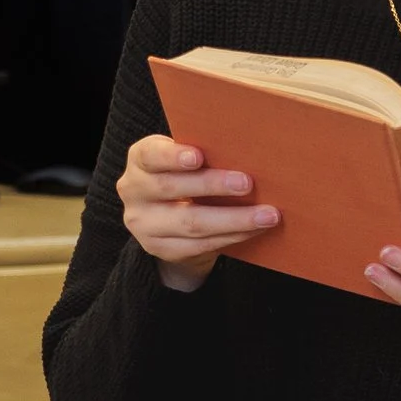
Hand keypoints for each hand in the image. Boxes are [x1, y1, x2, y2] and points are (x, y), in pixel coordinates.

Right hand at [117, 133, 276, 291]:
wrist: (169, 221)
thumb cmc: (186, 177)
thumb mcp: (183, 160)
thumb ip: (202, 154)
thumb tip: (247, 150)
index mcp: (140, 160)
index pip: (150, 155)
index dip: (172, 156)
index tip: (199, 156)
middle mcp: (134, 191)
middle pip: (171, 188)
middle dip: (213, 185)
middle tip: (247, 183)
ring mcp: (144, 224)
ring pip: (191, 223)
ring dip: (234, 219)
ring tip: (267, 214)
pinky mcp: (160, 249)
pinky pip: (200, 245)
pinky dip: (232, 236)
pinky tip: (255, 230)